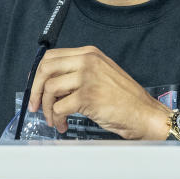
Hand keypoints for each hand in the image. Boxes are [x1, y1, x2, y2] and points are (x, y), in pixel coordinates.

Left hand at [27, 46, 170, 139]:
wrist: (144, 113)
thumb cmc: (124, 99)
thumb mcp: (101, 74)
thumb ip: (78, 73)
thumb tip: (49, 85)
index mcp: (90, 53)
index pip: (52, 56)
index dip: (39, 74)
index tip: (36, 88)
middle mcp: (88, 60)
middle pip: (46, 68)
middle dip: (36, 89)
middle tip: (36, 105)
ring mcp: (88, 77)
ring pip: (50, 89)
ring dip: (47, 108)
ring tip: (54, 120)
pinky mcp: (87, 96)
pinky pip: (59, 107)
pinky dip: (57, 118)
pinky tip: (63, 125)